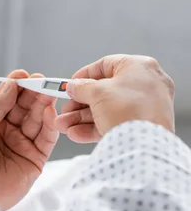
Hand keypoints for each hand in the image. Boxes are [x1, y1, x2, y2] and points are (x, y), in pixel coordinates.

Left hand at [0, 70, 58, 210]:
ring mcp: (22, 145)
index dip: (16, 87)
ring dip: (43, 106)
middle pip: (25, 108)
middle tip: (41, 81)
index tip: (23, 76)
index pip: (7, 100)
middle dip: (33, 93)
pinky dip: (50, 126)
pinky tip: (50, 113)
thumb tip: (11, 84)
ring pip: (37, 121)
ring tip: (48, 93)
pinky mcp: (35, 159)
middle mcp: (8, 131)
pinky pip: (46, 140)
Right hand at [55, 54, 174, 142]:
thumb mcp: (97, 92)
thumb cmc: (129, 110)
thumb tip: (74, 87)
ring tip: (65, 126)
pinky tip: (77, 133)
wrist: (145, 144)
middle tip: (66, 109)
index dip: (84, 75)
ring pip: (106, 109)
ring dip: (82, 118)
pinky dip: (94, 128)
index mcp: (139, 67)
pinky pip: (115, 122)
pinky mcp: (143, 126)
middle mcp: (146, 84)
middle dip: (79, 103)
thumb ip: (81, 87)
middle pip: (104, 91)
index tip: (71, 84)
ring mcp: (146, 106)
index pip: (105, 65)